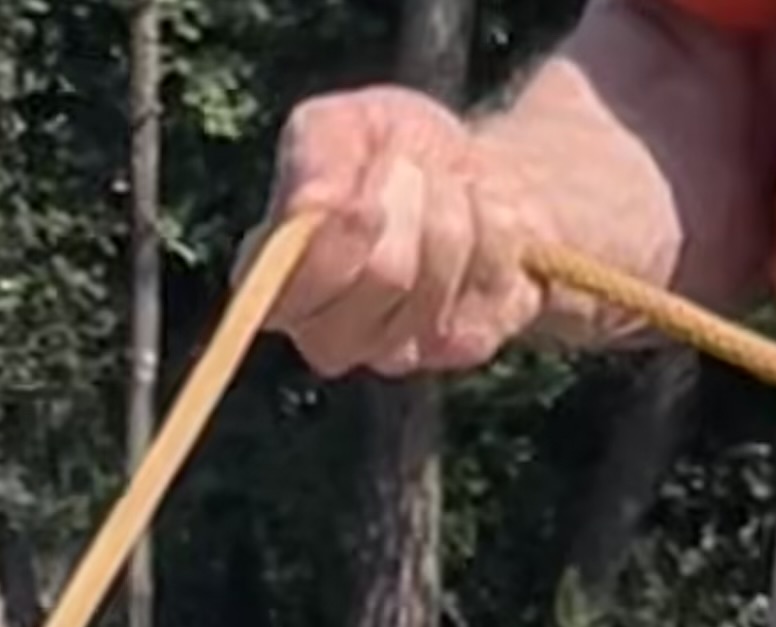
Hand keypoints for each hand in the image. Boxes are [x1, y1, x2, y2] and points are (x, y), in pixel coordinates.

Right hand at [257, 87, 545, 379]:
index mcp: (282, 287)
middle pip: (384, 274)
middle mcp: (330, 336)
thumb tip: (310, 208)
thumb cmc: (393, 154)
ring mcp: (398, 352)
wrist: (475, 175)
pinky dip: (493, 227)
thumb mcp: (347, 124)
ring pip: (438, 275)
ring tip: (447, 192)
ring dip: (452, 206)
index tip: (362, 192)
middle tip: (409, 174)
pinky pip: (490, 278)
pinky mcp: (462, 347)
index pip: (289, 294)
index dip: (338, 232)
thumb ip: (316, 152)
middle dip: (407, 199)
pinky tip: (478, 226)